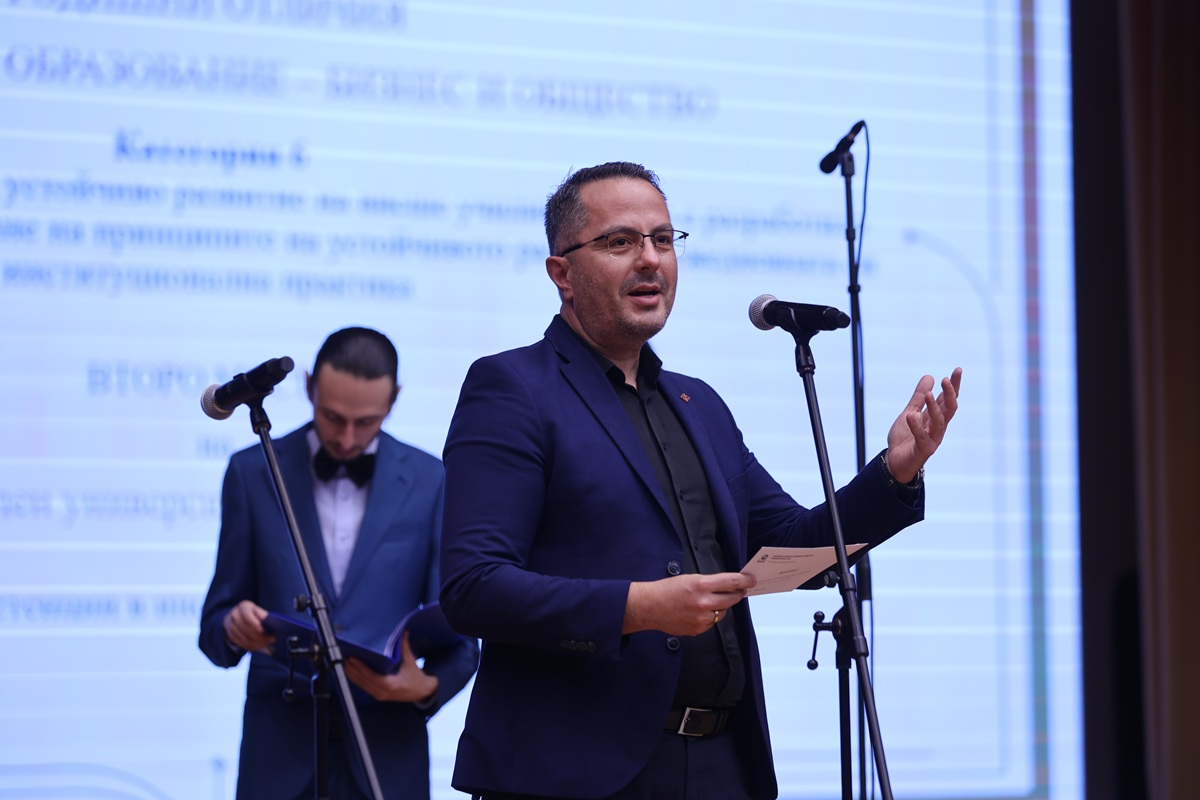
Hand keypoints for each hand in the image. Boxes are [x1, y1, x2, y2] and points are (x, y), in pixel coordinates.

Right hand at [223, 600, 273, 653]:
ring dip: (259, 644)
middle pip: (248, 630)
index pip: (248, 617)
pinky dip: (254, 647)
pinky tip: (261, 646)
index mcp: (243, 607)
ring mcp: (231, 627)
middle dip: (261, 637)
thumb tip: (272, 625)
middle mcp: (235, 616)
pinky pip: (243, 644)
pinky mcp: (231, 636)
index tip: (265, 631)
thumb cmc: (252, 613)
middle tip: (272, 639)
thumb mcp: (258, 610)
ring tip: (268, 643)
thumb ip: (263, 616)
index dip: (257, 626)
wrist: (236, 615)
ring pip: (246, 640)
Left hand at [344, 632, 439, 703]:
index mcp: (391, 684)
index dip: (360, 668)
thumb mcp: (411, 662)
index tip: (352, 658)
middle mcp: (382, 692)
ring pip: (361, 685)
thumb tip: (403, 632)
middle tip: (345, 657)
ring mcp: (379, 695)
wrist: (422, 692)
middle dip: (352, 669)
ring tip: (345, 663)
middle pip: (363, 681)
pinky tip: (351, 671)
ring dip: (352, 674)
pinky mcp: (378, 695)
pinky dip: (357, 679)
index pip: (371, 676)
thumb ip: (404, 647)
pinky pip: (364, 687)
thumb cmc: (416, 678)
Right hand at [624, 572, 756, 635]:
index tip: (752, 580)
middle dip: (737, 593)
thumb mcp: (690, 578)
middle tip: (739, 589)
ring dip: (722, 605)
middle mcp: (704, 602)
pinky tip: (699, 611)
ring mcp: (702, 618)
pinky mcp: (699, 629)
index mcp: (702, 585)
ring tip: (710, 600)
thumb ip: (711, 583)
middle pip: (733, 598)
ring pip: (723, 611)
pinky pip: (712, 622)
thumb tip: (729, 585)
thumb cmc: (667, 590)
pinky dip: (710, 616)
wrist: (650, 607)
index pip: (732, 581)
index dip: (745, 580)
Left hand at [884, 367, 962, 482]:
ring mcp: (932, 439)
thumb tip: (930, 376)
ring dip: (934, 408)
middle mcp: (938, 428)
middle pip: (949, 409)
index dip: (954, 385)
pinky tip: (910, 416)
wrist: (894, 462)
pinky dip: (916, 427)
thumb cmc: (905, 438)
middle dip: (950, 394)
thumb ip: (918, 398)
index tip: (957, 370)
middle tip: (946, 379)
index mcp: (936, 418)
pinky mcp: (923, 450)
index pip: (947, 399)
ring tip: (927, 394)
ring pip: (939, 422)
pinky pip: (922, 437)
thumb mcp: (910, 412)